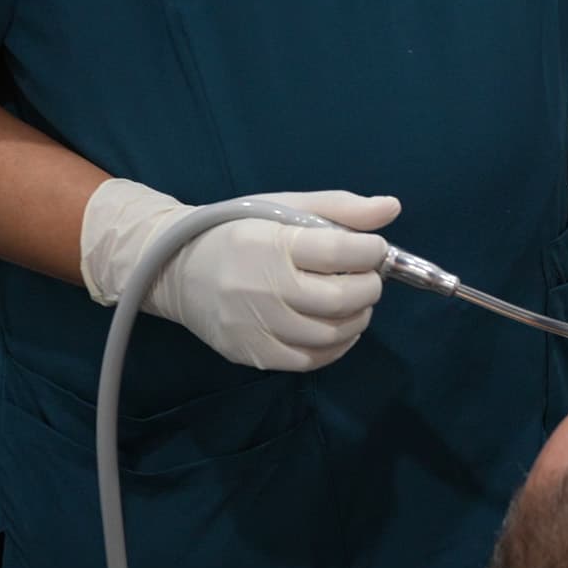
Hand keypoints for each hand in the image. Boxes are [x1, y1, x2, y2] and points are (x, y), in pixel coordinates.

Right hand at [79, 179, 399, 372]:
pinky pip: (308, 360)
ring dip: (357, 318)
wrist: (176, 268)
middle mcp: (263, 289)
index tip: (373, 248)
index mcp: (272, 244)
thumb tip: (391, 209)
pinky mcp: (251, 353)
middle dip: (368, 287)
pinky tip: (337, 329)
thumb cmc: (237, 230)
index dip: (370, 252)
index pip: (339, 253)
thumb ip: (340, 208)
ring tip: (353, 301)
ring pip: (330, 334)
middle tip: (367, 277)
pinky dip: (335, 346)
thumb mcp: (284, 207)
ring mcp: (256, 326)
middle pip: (340, 299)